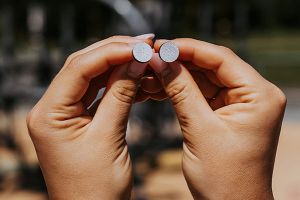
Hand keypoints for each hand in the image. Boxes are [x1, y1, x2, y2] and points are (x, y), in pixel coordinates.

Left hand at [26, 35, 153, 199]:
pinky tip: (136, 77)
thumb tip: (135, 61)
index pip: (79, 68)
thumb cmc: (95, 189)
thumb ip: (121, 95)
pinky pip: (98, 94)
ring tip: (144, 57)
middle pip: (83, 67)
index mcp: (48, 114)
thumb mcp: (109, 138)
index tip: (140, 45)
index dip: (111, 52)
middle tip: (144, 44)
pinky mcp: (79, 121)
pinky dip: (118, 84)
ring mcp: (65, 114)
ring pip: (92, 78)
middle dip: (115, 52)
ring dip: (118, 66)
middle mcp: (51, 110)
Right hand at [150, 38, 285, 198]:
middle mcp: (254, 94)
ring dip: (177, 74)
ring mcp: (240, 103)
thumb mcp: (200, 129)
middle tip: (150, 57)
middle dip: (180, 61)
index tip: (160, 45)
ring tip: (150, 72)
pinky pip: (201, 93)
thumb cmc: (224, 178)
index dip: (188, 48)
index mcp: (259, 95)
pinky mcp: (226, 112)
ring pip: (204, 78)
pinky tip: (160, 86)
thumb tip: (160, 59)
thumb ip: (180, 90)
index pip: (221, 58)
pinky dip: (181, 89)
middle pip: (212, 65)